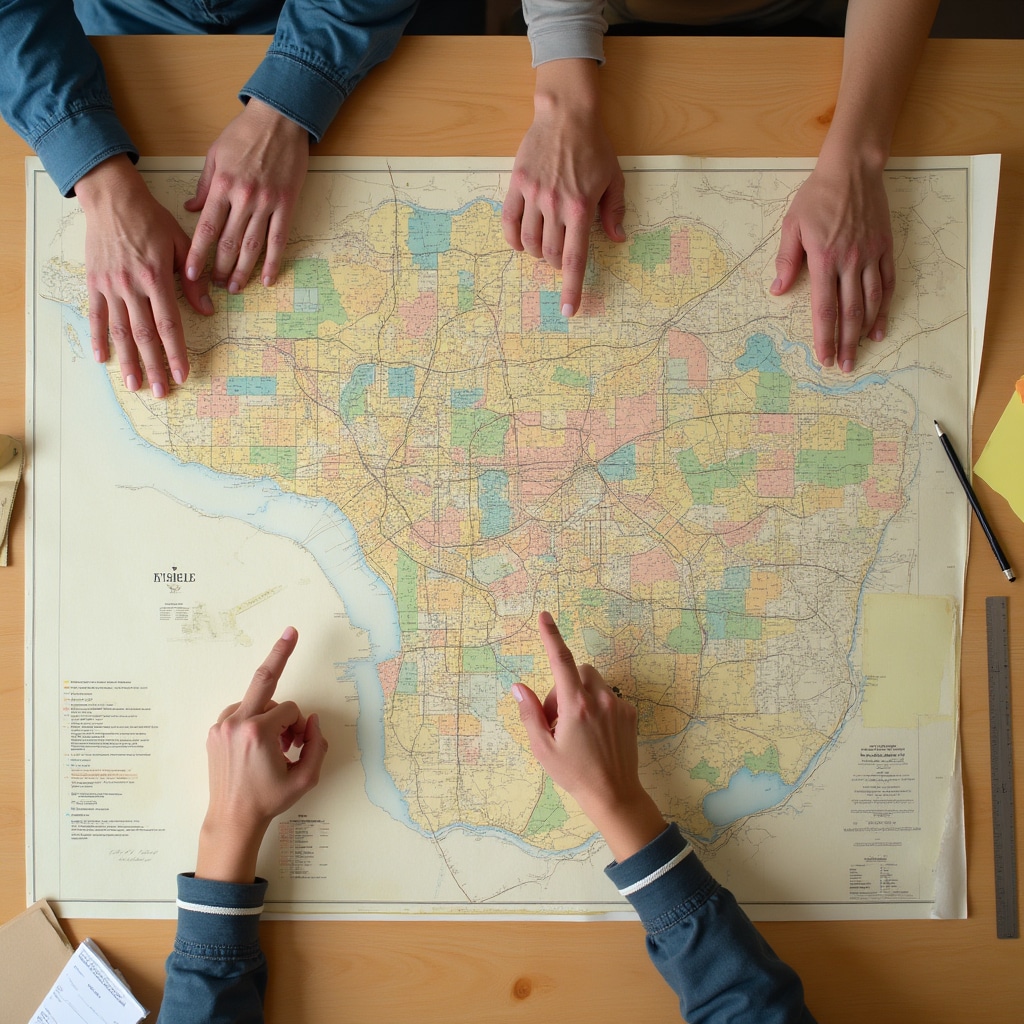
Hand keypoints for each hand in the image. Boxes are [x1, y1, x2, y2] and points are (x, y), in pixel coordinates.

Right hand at [76, 155, 212, 396]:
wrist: (112, 198)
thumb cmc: (150, 219)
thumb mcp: (180, 244)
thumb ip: (194, 279)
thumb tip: (208, 310)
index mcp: (156, 278)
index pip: (169, 324)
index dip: (176, 352)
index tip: (183, 373)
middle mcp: (132, 286)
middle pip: (145, 335)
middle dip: (154, 366)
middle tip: (162, 392)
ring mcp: (110, 286)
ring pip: (120, 331)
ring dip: (128, 361)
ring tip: (134, 385)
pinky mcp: (94, 283)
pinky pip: (97, 316)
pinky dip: (99, 338)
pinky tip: (102, 358)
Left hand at [184, 99, 308, 292]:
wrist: (280, 119)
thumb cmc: (245, 133)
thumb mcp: (215, 154)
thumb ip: (204, 185)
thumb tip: (192, 210)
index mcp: (222, 185)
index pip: (207, 228)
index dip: (198, 254)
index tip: (191, 274)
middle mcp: (243, 198)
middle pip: (229, 242)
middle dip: (220, 268)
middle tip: (215, 286)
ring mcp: (267, 203)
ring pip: (252, 246)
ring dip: (243, 271)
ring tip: (236, 288)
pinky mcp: (286, 205)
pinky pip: (278, 239)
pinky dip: (273, 261)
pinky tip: (268, 279)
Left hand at [197, 626, 327, 882]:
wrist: (233, 818)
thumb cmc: (270, 800)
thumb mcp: (306, 778)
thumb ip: (317, 744)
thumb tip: (310, 719)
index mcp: (258, 732)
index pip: (290, 708)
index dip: (299, 725)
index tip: (296, 744)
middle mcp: (236, 722)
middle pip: (264, 678)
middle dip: (280, 653)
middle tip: (292, 631)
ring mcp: (221, 726)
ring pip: (255, 701)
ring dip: (269, 715)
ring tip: (273, 744)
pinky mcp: (213, 732)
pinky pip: (240, 712)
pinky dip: (252, 720)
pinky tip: (256, 743)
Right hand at [502, 59, 625, 318]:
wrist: (565, 114)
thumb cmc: (593, 146)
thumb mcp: (614, 178)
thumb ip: (615, 211)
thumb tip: (618, 238)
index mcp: (580, 209)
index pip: (575, 259)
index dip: (572, 289)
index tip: (569, 310)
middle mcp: (554, 206)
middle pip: (552, 255)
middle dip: (558, 265)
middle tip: (563, 258)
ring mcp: (533, 196)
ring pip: (530, 242)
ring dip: (538, 253)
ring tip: (545, 248)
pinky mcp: (517, 185)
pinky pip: (509, 222)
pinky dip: (514, 240)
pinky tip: (521, 243)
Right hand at [513, 612, 664, 861]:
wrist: (614, 794)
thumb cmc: (574, 774)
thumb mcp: (542, 748)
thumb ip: (529, 713)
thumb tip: (518, 687)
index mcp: (576, 705)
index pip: (560, 660)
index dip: (551, 636)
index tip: (545, 616)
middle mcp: (599, 698)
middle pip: (577, 671)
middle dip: (564, 686)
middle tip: (556, 719)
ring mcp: (617, 705)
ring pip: (593, 682)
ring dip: (581, 694)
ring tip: (576, 727)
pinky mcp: (629, 714)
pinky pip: (608, 697)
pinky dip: (597, 706)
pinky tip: (594, 734)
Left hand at [771, 152, 894, 373]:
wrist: (852, 169)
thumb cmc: (817, 196)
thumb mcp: (791, 226)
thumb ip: (786, 261)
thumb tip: (777, 291)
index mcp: (823, 259)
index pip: (824, 308)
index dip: (824, 336)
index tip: (823, 357)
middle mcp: (850, 262)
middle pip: (849, 312)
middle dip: (845, 343)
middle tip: (844, 366)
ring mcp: (870, 255)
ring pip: (871, 301)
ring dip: (866, 330)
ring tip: (862, 351)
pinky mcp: (885, 248)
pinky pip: (887, 283)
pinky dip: (885, 307)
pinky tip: (881, 325)